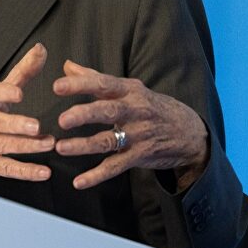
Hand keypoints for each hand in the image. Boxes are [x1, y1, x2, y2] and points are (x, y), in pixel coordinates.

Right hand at [0, 43, 54, 192]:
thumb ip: (21, 73)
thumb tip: (41, 50)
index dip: (2, 93)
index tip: (19, 93)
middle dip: (13, 124)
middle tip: (35, 125)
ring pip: (0, 145)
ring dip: (25, 146)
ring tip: (47, 143)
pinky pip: (4, 168)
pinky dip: (24, 171)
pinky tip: (42, 172)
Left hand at [53, 60, 208, 189]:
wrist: (190, 132)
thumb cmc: (150, 106)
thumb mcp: (129, 88)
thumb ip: (95, 78)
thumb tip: (67, 65)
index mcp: (129, 91)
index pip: (103, 84)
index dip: (80, 85)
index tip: (57, 86)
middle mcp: (134, 111)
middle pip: (107, 111)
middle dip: (84, 114)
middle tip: (62, 120)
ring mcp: (138, 135)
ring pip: (108, 140)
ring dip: (84, 145)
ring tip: (61, 148)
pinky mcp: (140, 156)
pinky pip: (116, 166)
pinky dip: (97, 175)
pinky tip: (79, 182)